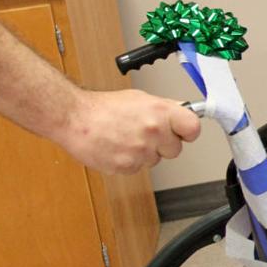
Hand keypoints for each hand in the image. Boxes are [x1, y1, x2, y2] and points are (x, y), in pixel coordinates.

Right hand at [65, 92, 201, 173]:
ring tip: (124, 138)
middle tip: (145, 134)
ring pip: (155, 160)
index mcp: (161, 112)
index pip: (193, 128)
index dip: (187, 131)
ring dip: (144, 153)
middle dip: (163, 144)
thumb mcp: (140, 98)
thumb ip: (164, 108)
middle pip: (175, 150)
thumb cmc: (103, 107)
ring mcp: (141, 151)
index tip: (183, 132)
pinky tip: (116, 147)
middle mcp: (154, 132)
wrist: (74, 118)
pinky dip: (128, 161)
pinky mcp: (127, 166)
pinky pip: (137, 168)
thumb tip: (182, 112)